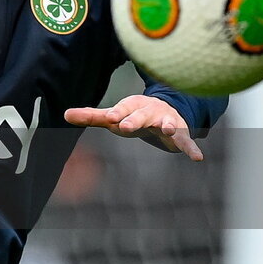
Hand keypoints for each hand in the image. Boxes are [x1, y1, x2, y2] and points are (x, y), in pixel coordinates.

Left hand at [64, 94, 203, 160]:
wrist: (165, 111)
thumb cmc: (133, 115)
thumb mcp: (113, 116)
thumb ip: (91, 116)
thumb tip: (65, 114)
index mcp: (132, 105)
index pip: (123, 108)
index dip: (117, 112)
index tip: (109, 118)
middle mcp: (149, 110)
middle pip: (141, 114)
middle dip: (134, 119)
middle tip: (125, 126)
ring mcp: (166, 120)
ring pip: (166, 122)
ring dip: (167, 125)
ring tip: (168, 129)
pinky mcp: (179, 133)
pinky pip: (186, 140)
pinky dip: (191, 148)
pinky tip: (197, 158)